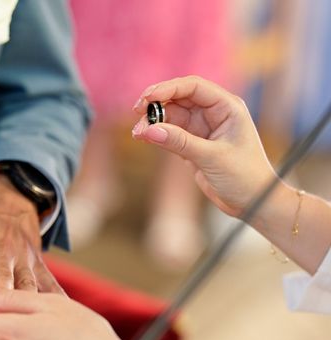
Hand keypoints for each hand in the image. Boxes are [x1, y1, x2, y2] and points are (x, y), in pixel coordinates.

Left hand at [0, 173, 62, 305]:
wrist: (8, 197)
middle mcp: (2, 249)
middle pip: (1, 277)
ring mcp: (24, 257)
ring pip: (28, 284)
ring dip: (27, 306)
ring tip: (25, 331)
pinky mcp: (39, 263)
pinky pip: (50, 283)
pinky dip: (57, 299)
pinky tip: (64, 317)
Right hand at [132, 75, 277, 217]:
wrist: (251, 202)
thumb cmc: (244, 176)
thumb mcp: (211, 158)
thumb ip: (180, 142)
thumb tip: (150, 130)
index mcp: (227, 107)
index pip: (193, 87)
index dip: (168, 88)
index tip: (146, 98)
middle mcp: (214, 113)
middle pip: (178, 99)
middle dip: (157, 105)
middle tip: (137, 115)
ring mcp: (202, 129)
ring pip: (171, 116)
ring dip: (153, 122)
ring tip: (138, 134)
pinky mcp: (192, 144)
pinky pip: (170, 133)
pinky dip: (157, 134)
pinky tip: (144, 137)